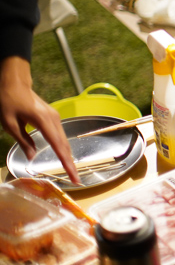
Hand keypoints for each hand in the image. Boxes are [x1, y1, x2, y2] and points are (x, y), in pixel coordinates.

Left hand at [0, 57, 80, 183]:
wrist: (15, 84)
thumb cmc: (9, 102)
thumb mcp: (10, 124)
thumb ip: (23, 141)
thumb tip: (32, 157)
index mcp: (44, 121)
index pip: (58, 146)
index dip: (66, 162)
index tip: (74, 176)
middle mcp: (54, 120)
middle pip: (64, 145)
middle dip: (70, 163)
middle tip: (76, 179)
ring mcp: (56, 118)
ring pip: (64, 141)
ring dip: (67, 156)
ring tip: (71, 171)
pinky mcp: (53, 118)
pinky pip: (60, 136)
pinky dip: (62, 148)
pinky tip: (63, 157)